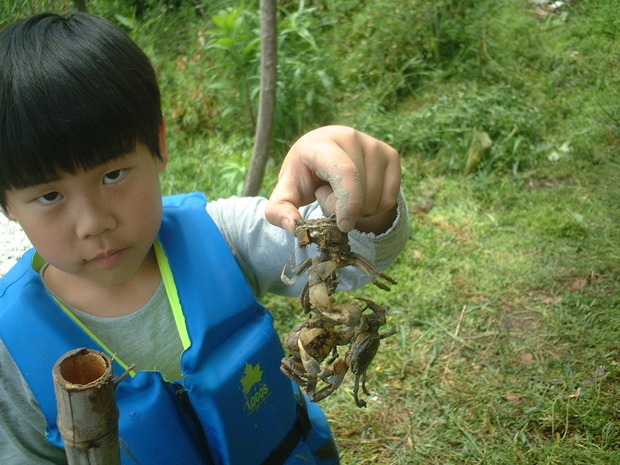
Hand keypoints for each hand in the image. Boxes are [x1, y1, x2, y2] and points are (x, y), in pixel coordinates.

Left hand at [265, 126, 400, 234]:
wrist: (322, 158)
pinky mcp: (390, 154)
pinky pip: (391, 197)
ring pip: (378, 197)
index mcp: (322, 143)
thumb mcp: (286, 193)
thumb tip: (293, 227)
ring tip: (343, 196)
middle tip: (330, 201)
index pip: (345, 172)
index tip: (344, 225)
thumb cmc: (303, 177)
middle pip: (362, 190)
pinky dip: (377, 208)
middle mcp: (350, 136)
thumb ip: (279, 211)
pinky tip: (361, 196)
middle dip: (348, 211)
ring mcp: (373, 144)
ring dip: (361, 211)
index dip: (348, 202)